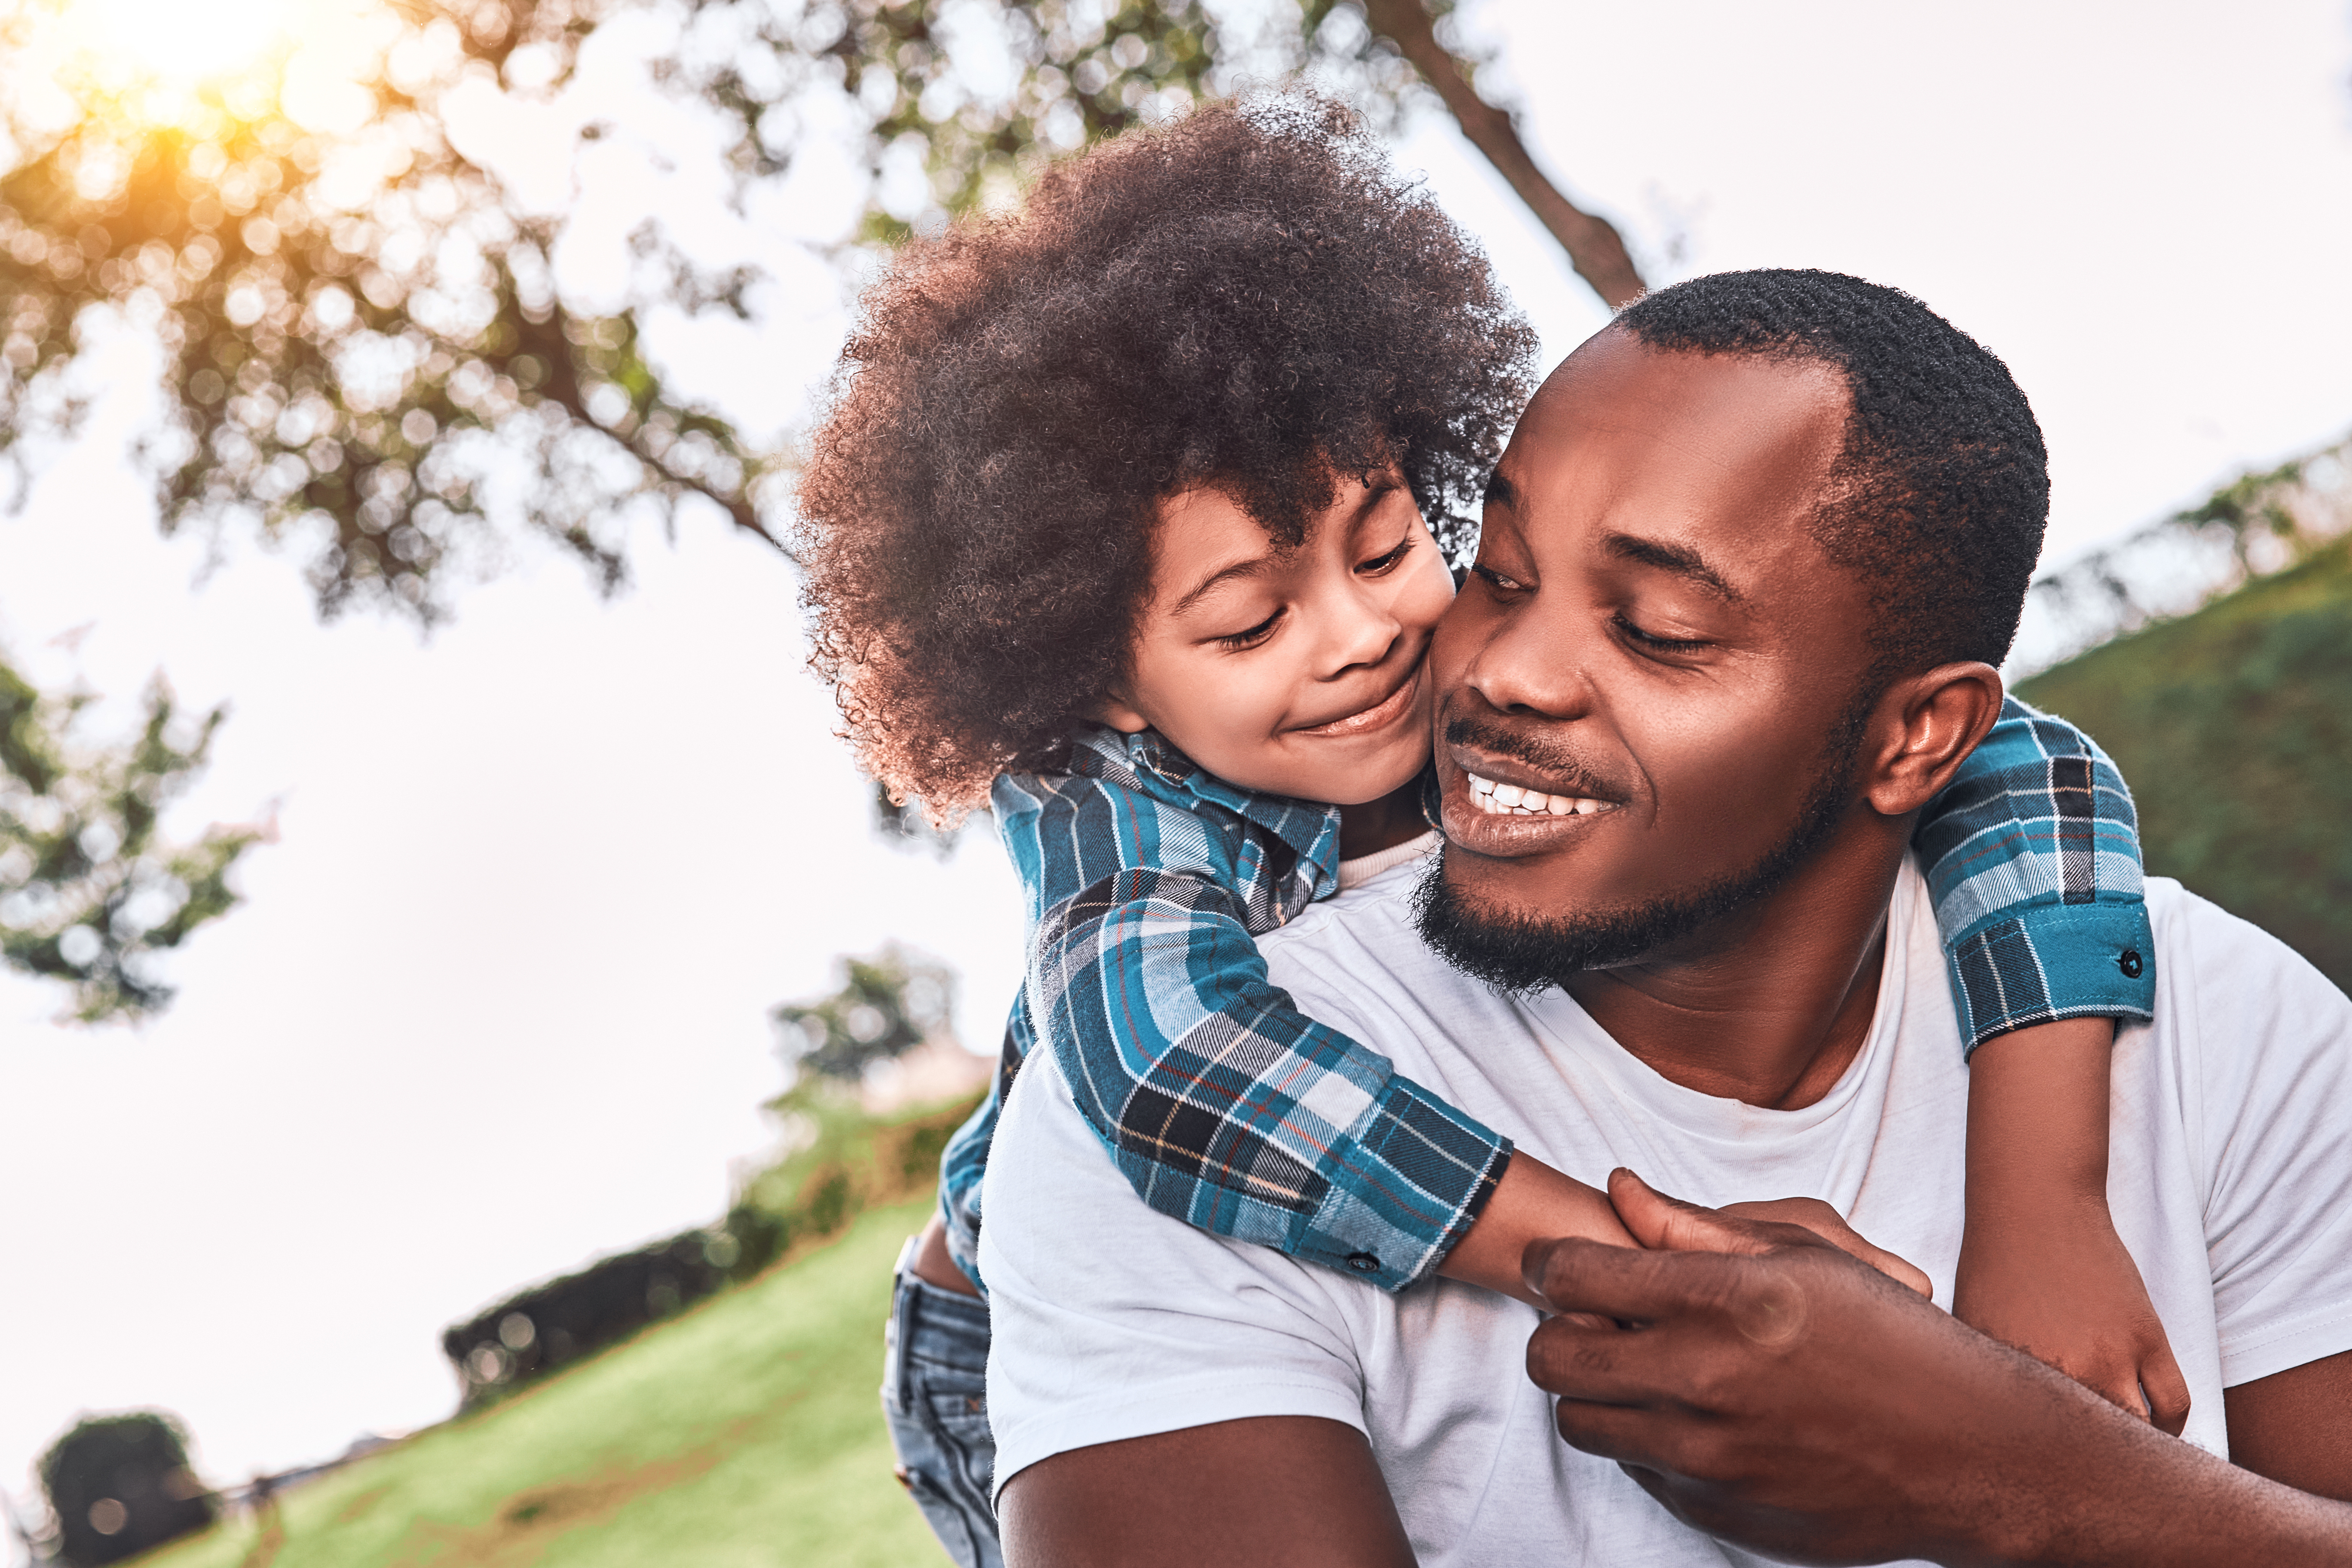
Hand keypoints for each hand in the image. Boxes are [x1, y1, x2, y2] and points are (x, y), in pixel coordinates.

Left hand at [1522, 1169, 2182, 1566]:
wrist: (1970, 1452)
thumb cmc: (1892, 1338)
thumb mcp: (1804, 1256)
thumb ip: (1694, 1229)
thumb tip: (1616, 1191)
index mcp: (1725, 1303)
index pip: (1573, 1275)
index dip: (1555, 1262)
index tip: (1564, 1263)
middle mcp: (1705, 1382)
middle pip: (1555, 1357)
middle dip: (1559, 1328)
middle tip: (1594, 1316)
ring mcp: (1707, 1455)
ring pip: (1580, 1420)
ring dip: (1594, 1389)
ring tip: (1641, 1365)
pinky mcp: (1717, 1509)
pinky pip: (1635, 1469)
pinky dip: (1646, 1439)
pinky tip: (1697, 1415)